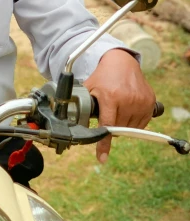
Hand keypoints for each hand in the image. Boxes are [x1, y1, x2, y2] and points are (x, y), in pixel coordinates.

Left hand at [84, 48, 155, 162]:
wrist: (121, 62)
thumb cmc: (102, 76)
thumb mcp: (89, 89)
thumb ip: (82, 106)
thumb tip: (69, 124)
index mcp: (111, 97)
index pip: (107, 126)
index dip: (103, 144)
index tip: (101, 158)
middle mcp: (128, 100)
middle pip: (118, 129)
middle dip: (111, 127)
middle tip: (108, 114)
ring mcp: (141, 102)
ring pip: (131, 128)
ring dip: (123, 125)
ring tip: (117, 109)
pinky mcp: (150, 102)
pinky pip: (142, 123)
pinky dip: (134, 121)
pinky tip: (127, 109)